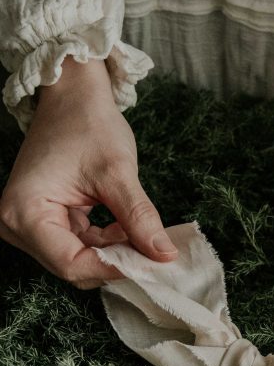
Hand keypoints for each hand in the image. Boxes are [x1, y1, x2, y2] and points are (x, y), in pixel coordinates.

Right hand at [0, 57, 176, 287]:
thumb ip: (139, 217)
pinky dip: (106, 243)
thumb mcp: (117, 172)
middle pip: (73, 266)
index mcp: (24, 212)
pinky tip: (126, 227)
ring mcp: (28, 225)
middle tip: (154, 252)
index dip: (113, 268)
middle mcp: (17, 224)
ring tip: (142, 233)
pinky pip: (79, 248)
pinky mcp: (44, 223)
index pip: (70, 264)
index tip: (152, 264)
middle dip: (115, 262)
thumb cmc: (87, 123)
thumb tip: (164, 255)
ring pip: (79, 261)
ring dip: (114, 253)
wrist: (73, 97)